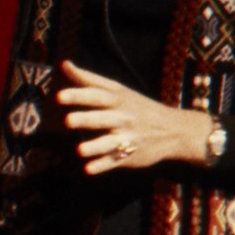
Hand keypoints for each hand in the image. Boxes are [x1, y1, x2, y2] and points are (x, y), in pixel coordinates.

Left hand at [55, 60, 219, 176]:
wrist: (175, 130)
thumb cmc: (137, 106)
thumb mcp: (118, 90)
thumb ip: (88, 79)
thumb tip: (63, 64)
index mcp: (118, 100)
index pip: (97, 96)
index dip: (78, 96)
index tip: (59, 96)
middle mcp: (122, 118)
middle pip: (103, 119)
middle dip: (85, 119)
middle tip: (67, 121)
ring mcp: (127, 139)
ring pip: (109, 143)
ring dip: (94, 147)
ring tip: (79, 150)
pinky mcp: (129, 157)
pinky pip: (114, 162)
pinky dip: (102, 166)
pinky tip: (87, 170)